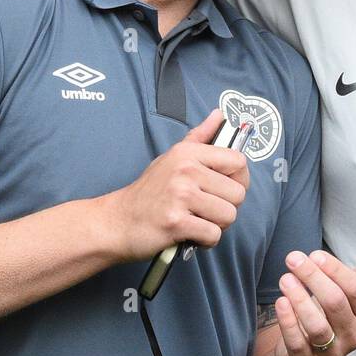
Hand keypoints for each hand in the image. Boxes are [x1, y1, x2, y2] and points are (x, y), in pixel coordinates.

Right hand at [101, 109, 249, 260]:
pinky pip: (213, 234)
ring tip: (197, 221)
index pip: (238, 161)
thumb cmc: (149, 192)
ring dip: (217, 225)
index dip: (238, 179)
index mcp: (188, 153)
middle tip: (205, 209)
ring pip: (229, 215)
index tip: (223, 188)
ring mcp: (180, 196)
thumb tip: (219, 114)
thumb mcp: (172, 157)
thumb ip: (199, 137)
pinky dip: (205, 241)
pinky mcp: (176, 222)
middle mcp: (185, 170)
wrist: (117, 221)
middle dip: (227, 207)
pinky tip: (190, 234)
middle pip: (238, 193)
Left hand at [270, 246, 355, 355]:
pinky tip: (281, 301)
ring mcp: (331, 354)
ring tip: (285, 278)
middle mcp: (354, 338)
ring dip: (299, 298)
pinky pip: (297, 344)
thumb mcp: (353, 292)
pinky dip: (288, 322)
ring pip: (317, 326)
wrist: (314, 354)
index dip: (335, 270)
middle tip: (293, 259)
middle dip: (313, 277)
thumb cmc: (335, 314)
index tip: (315, 255)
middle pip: (335, 303)